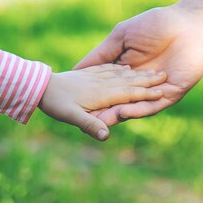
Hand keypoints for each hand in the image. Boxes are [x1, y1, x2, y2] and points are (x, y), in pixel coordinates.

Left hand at [39, 64, 166, 140]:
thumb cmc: (55, 103)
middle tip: (163, 75)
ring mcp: (94, 76)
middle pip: (128, 81)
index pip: (128, 93)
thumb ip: (90, 124)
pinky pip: (107, 68)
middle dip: (146, 79)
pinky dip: (119, 68)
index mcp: (101, 94)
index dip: (146, 93)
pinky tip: (123, 66)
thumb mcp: (71, 116)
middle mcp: (101, 83)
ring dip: (136, 73)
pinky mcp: (87, 73)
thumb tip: (105, 135)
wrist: (39, 85)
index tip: (163, 90)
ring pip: (120, 74)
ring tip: (150, 71)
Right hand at [74, 5, 202, 125]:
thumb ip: (101, 55)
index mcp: (125, 70)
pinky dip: (138, 109)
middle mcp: (139, 83)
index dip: (91, 96)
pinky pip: (152, 105)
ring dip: (117, 114)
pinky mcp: (171, 94)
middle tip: (82, 121)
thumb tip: (76, 69)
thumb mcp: (120, 37)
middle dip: (101, 111)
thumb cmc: (155, 24)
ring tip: (101, 120)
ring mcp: (155, 90)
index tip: (71, 104)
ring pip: (133, 107)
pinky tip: (124, 111)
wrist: (189, 23)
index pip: (106, 88)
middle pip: (117, 101)